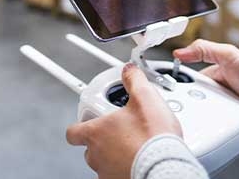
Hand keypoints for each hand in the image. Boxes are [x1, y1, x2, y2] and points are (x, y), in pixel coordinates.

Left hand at [66, 63, 181, 178]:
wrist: (165, 166)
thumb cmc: (153, 138)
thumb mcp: (145, 98)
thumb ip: (134, 80)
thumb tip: (129, 71)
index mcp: (95, 133)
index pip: (72, 131)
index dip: (80, 125)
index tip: (89, 120)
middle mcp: (96, 155)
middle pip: (89, 146)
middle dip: (102, 138)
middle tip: (120, 130)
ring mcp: (106, 172)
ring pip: (103, 162)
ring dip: (113, 154)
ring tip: (133, 145)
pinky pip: (116, 173)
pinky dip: (124, 166)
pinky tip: (138, 159)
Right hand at [173, 39, 238, 137]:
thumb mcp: (230, 56)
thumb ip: (205, 49)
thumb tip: (179, 52)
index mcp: (212, 78)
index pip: (187, 83)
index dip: (177, 87)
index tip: (167, 91)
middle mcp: (215, 95)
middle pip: (192, 102)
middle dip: (188, 105)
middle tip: (184, 107)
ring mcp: (221, 112)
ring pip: (200, 118)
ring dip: (198, 119)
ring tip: (195, 120)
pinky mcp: (227, 127)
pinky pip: (212, 129)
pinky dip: (208, 130)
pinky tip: (205, 130)